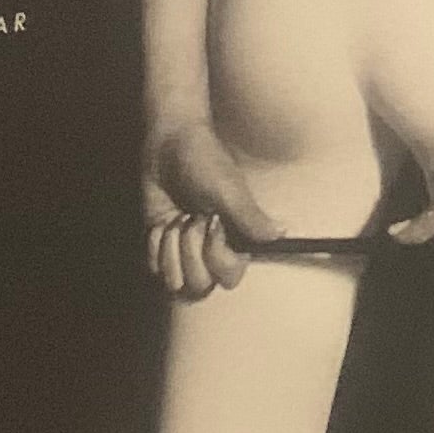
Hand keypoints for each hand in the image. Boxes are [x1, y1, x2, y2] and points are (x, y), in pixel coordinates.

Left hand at [144, 119, 277, 297]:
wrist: (169, 146)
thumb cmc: (205, 163)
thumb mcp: (229, 189)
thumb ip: (250, 217)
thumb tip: (280, 233)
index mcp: (237, 242)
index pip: (228, 277)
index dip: (215, 254)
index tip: (212, 221)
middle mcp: (213, 253)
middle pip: (199, 286)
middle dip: (189, 251)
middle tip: (191, 219)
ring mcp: (186, 253)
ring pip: (173, 281)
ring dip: (170, 247)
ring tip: (176, 219)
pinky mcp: (162, 247)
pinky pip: (154, 266)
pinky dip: (155, 242)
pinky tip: (162, 221)